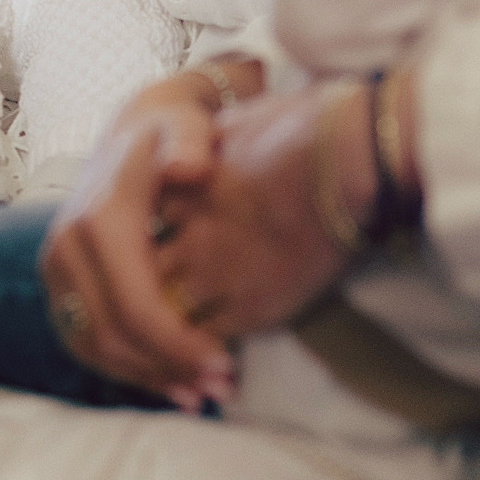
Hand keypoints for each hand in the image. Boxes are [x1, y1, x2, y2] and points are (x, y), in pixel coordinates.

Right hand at [39, 61, 262, 407]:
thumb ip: (191, 145)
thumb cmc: (170, 135)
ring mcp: (56, 268)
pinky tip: (165, 379)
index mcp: (98, 219)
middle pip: (112, 335)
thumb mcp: (186, 128)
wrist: (133, 131)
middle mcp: (66, 246)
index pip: (134, 305)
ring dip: (144, 377)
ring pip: (94, 346)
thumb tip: (188, 169)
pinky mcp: (58, 284)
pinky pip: (84, 340)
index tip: (224, 364)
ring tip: (197, 393)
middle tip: (219, 388)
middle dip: (166, 368)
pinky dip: (124, 367)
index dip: (177, 344)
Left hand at [152, 85, 360, 343]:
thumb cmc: (297, 127)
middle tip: (152, 305)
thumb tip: (202, 155)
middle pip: (140, 278)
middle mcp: (188, 236)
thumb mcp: (232, 124)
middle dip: (143, 292)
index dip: (140, 241)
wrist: (344, 157)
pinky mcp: (252, 306)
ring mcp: (216, 274)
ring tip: (177, 343)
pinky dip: (203, 352)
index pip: (134, 228)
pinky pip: (209, 341)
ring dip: (169, 330)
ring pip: (166, 318)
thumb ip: (205, 150)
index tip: (149, 248)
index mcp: (178, 191)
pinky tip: (210, 356)